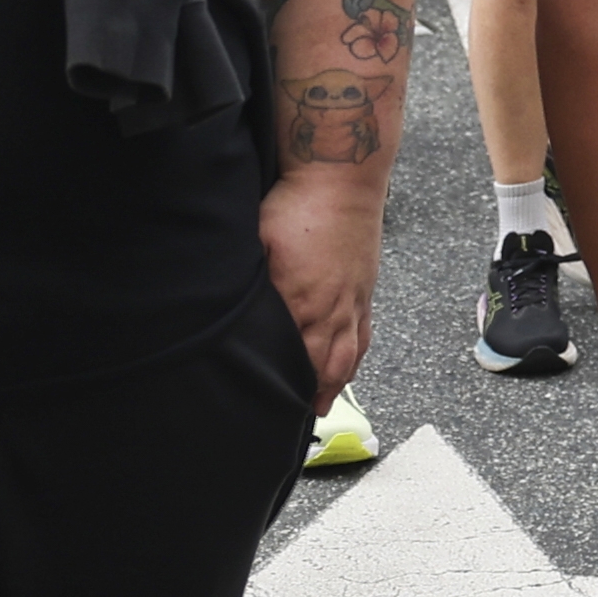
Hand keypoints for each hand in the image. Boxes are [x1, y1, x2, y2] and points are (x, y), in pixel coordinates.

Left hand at [256, 173, 383, 399]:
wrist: (342, 176)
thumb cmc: (296, 204)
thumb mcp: (258, 242)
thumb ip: (251, 282)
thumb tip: (232, 310)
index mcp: (300, 301)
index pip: (291, 356)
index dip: (282, 383)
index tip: (272, 405)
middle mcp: (332, 309)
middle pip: (324, 366)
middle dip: (312, 397)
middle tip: (298, 420)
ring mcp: (353, 300)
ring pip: (348, 356)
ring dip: (335, 385)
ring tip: (323, 405)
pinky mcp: (365, 288)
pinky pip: (365, 334)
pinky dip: (356, 357)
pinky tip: (349, 365)